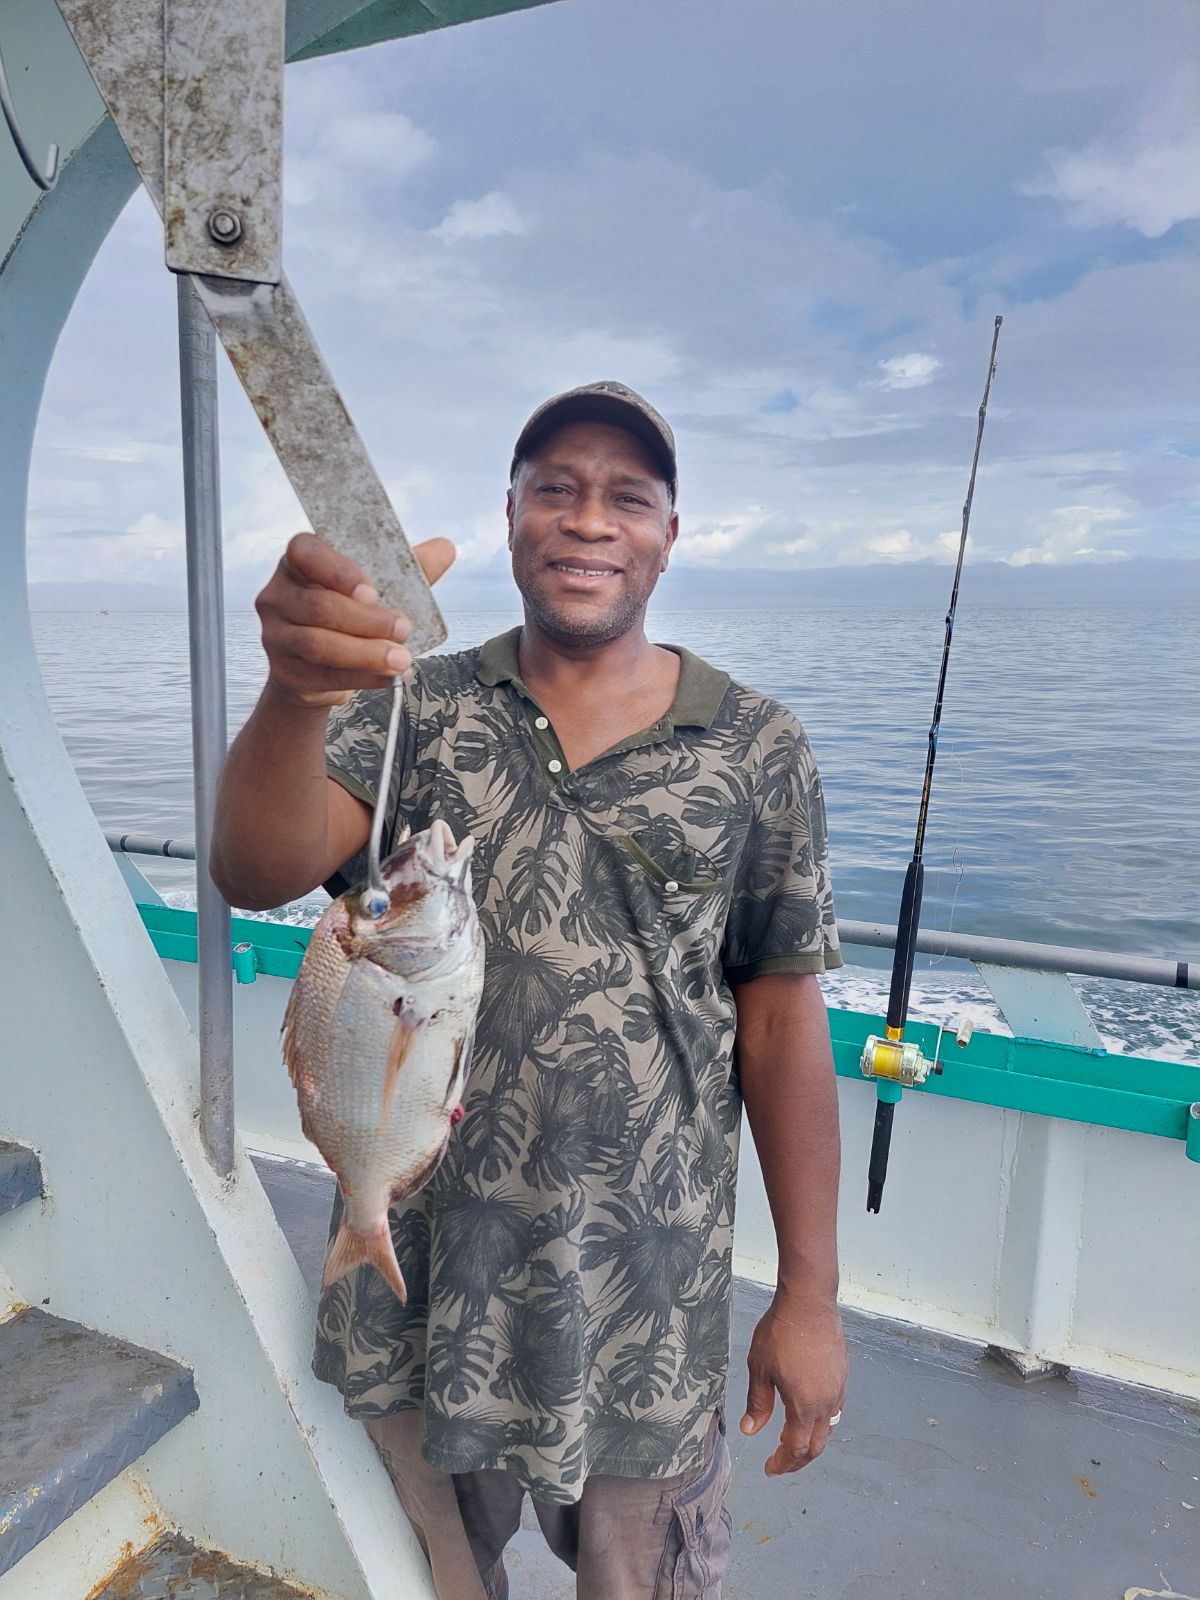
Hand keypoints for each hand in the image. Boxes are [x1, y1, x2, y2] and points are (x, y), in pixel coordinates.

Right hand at [255, 533, 455, 707]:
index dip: (338, 571)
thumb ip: (409, 568)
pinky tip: (388, 678)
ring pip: (319, 645)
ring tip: (402, 660)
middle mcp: (277, 596)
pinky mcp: (282, 672)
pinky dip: (362, 679)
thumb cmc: (349, 614)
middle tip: (404, 629)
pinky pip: (324, 677)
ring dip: (366, 654)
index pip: (305, 552)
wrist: (315, 667)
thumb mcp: (378, 587)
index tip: (372, 592)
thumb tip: (445, 548)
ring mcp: (275, 635)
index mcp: (298, 563)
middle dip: (367, 621)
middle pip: (320, 606)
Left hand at [739, 1292, 846, 1474]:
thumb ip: (758, 1403)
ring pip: (829, 1427)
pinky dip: (822, 1420)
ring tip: (794, 1439)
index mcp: (804, 1406)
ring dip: (812, 1440)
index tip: (770, 1468)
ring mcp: (838, 1388)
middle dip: (799, 1459)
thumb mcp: (760, 1368)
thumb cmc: (782, 1332)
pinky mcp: (842, 1373)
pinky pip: (835, 1408)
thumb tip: (750, 1430)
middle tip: (782, 1463)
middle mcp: (826, 1403)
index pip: (796, 1448)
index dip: (783, 1463)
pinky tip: (809, 1411)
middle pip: (817, 1445)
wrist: (809, 1302)